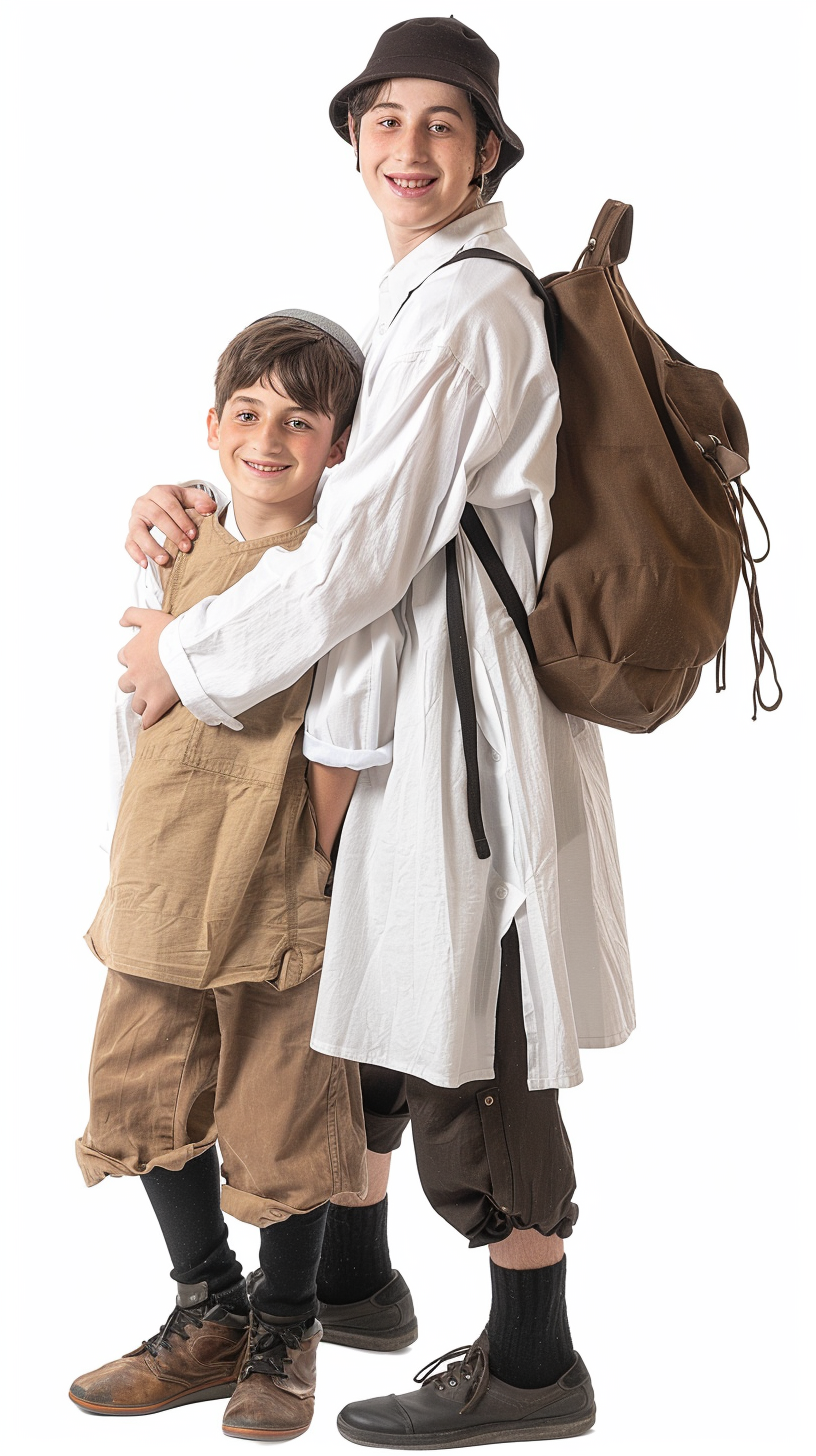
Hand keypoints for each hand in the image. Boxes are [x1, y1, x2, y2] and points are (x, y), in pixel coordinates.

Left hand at [118, 607, 178, 726]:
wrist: (188, 649)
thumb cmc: (172, 633)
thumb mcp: (150, 616)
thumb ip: (132, 615)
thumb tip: (120, 621)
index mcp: (131, 653)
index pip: (123, 659)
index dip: (134, 660)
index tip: (145, 661)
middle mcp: (134, 673)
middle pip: (125, 684)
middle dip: (135, 684)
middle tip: (149, 682)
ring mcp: (145, 690)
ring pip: (136, 703)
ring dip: (142, 703)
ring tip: (154, 702)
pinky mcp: (157, 703)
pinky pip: (148, 719)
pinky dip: (149, 721)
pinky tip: (152, 723)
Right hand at [126, 484, 216, 568]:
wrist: (164, 503)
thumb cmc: (179, 502)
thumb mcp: (191, 497)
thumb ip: (201, 500)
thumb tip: (207, 509)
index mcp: (159, 492)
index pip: (170, 505)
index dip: (182, 520)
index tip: (193, 535)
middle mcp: (143, 502)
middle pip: (156, 517)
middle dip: (173, 534)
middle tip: (186, 548)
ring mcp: (135, 517)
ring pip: (138, 531)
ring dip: (151, 547)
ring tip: (164, 560)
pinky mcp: (131, 530)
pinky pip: (129, 542)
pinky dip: (135, 553)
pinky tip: (145, 564)